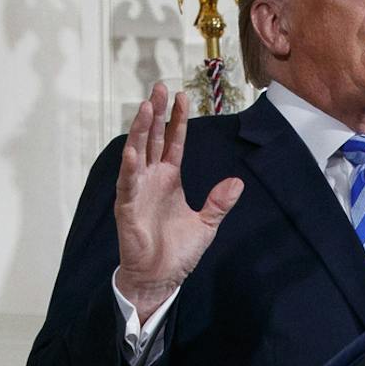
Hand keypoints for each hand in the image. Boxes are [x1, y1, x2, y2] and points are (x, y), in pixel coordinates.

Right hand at [114, 83, 242, 318]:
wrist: (161, 277)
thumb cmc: (178, 252)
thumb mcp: (207, 224)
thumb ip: (219, 203)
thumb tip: (237, 183)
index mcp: (170, 179)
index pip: (173, 142)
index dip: (177, 120)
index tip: (181, 96)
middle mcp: (152, 179)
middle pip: (153, 138)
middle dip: (155, 113)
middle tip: (158, 88)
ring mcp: (138, 190)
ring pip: (138, 153)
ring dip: (140, 130)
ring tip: (145, 107)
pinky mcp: (128, 207)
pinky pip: (128, 183)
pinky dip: (130, 167)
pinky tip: (133, 150)